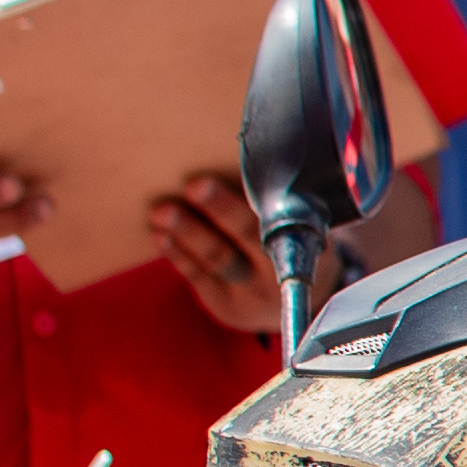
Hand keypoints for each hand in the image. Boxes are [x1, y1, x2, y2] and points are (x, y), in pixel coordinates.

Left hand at [149, 172, 289, 337]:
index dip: (263, 201)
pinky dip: (179, 254)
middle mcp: (281, 272)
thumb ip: (277, 201)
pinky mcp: (226, 306)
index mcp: (305, 243)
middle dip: (220, 209)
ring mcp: (252, 293)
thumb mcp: (303, 226)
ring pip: (217, 258)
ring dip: (187, 232)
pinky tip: (162, 235)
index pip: (284, 220)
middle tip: (194, 186)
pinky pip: (199, 277)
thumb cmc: (293, 244)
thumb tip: (240, 160)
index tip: (244, 180)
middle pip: (248, 236)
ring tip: (162, 212)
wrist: (301, 304)